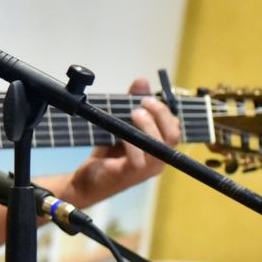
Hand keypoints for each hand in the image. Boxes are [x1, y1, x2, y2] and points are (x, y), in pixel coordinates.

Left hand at [66, 77, 180, 204]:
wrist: (87, 181)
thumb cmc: (108, 155)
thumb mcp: (121, 126)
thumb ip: (132, 104)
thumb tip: (142, 81)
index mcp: (159, 149)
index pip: (175, 128)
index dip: (165, 111)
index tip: (148, 98)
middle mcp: (158, 160)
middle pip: (172, 135)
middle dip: (160, 114)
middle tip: (143, 103)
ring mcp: (146, 169)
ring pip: (159, 146)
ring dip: (148, 125)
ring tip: (134, 113)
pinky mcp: (130, 174)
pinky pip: (139, 157)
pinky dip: (132, 142)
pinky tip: (122, 134)